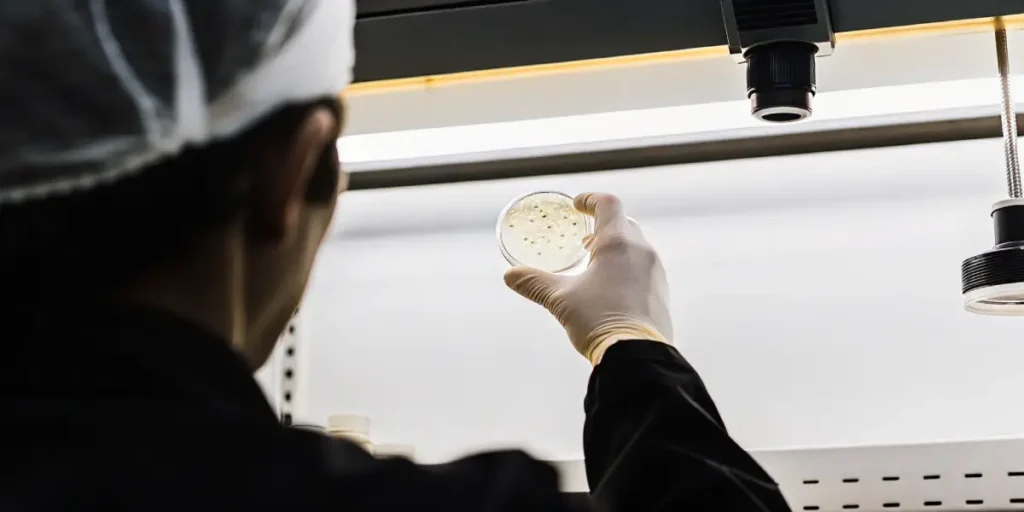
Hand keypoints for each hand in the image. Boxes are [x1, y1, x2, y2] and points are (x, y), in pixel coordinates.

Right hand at [504, 193, 672, 364]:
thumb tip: (510, 276)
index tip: (578, 205)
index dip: (590, 200)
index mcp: (617, 243)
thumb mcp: (560, 300)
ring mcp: (655, 271)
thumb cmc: (599, 321)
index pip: (608, 204)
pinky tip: (611, 288)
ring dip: (615, 248)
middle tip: (585, 238)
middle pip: (623, 223)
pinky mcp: (661, 292)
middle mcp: (641, 251)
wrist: (637, 356)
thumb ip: (534, 283)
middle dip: (602, 226)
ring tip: (595, 264)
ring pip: (636, 246)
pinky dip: (627, 267)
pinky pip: (644, 268)